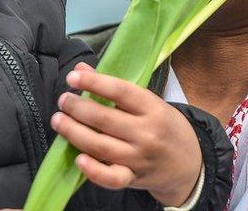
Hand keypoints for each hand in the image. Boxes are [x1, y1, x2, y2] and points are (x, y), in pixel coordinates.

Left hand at [51, 63, 202, 206]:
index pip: (120, 91)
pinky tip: (77, 159)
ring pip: (101, 146)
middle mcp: (147, 133)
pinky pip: (111, 178)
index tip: (72, 77)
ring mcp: (139, 158)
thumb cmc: (165, 126)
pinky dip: (93, 171)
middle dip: (77, 108)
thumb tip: (81, 69)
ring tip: (58, 120)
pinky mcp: (132, 179)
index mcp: (153, 108)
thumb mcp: (149, 102)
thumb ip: (115, 87)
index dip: (94, 82)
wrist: (189, 164)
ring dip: (74, 132)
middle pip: (105, 119)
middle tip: (63, 100)